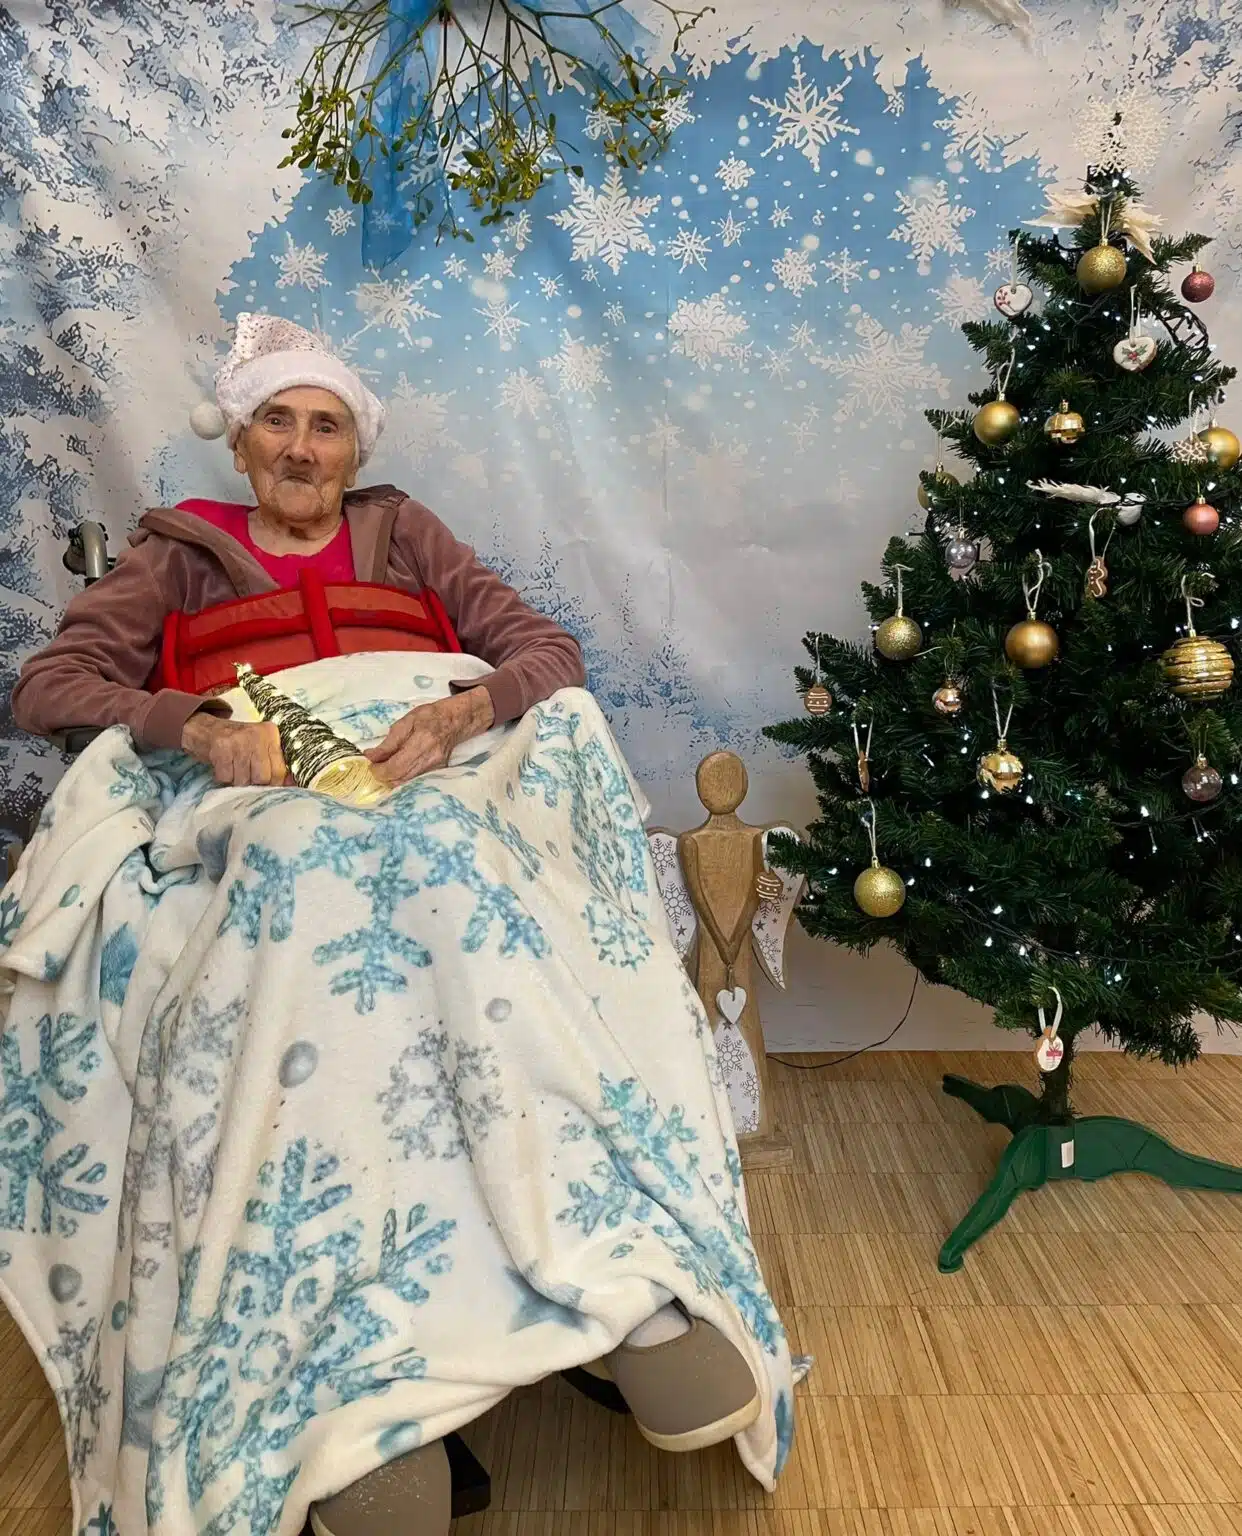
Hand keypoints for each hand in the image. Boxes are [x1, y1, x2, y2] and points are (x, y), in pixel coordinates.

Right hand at [181, 713, 289, 787]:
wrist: (207, 729)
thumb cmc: (240, 743)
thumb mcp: (262, 746)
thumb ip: (277, 763)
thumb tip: (293, 784)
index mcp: (271, 733)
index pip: (279, 771)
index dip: (273, 783)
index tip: (266, 783)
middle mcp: (256, 735)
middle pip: (262, 778)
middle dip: (254, 783)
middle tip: (247, 775)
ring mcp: (238, 741)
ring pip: (244, 780)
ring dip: (237, 781)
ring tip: (235, 769)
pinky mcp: (221, 748)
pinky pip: (226, 778)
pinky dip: (224, 778)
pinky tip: (224, 767)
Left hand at [364, 689, 494, 785]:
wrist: (454, 720)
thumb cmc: (429, 717)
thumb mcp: (405, 722)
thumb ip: (388, 742)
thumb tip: (370, 756)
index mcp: (421, 743)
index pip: (395, 768)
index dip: (379, 770)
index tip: (371, 765)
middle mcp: (430, 760)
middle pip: (400, 780)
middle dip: (383, 776)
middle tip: (376, 766)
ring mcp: (435, 768)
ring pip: (406, 784)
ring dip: (391, 779)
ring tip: (386, 767)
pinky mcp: (437, 772)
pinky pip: (414, 781)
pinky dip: (402, 778)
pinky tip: (398, 769)